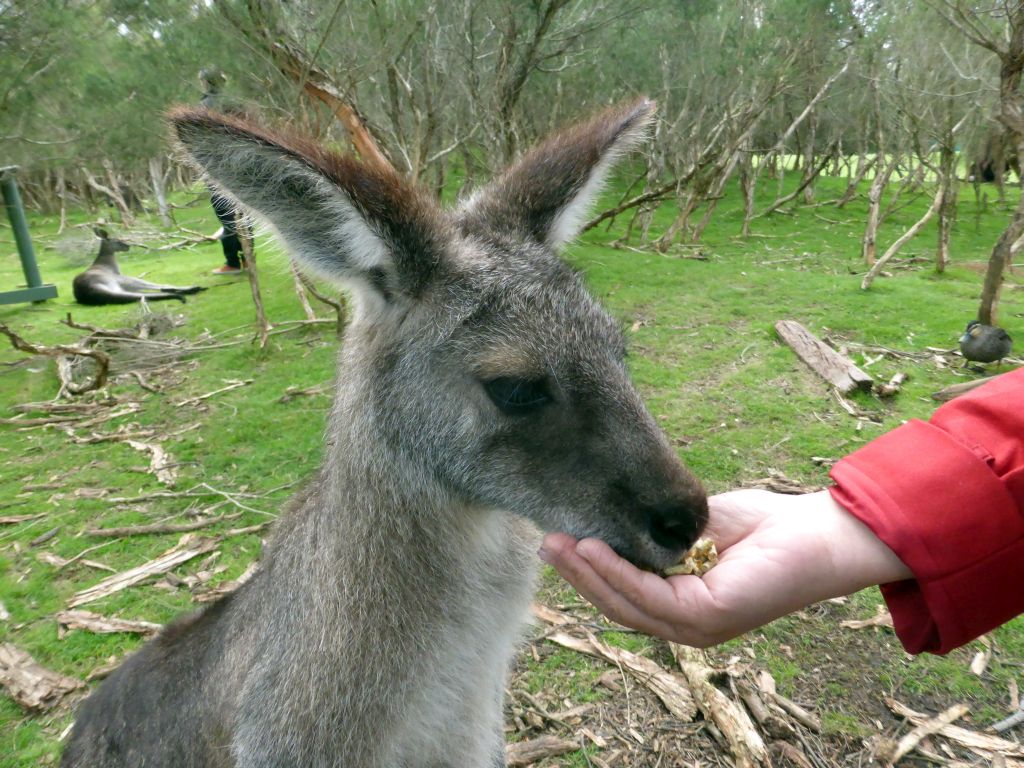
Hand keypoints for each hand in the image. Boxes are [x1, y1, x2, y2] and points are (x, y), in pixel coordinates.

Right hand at [539, 489, 911, 646]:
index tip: (559, 540)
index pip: (625, 596)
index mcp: (684, 606)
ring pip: (627, 605)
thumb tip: (612, 520)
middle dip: (577, 574)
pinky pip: (650, 596)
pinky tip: (593, 548)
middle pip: (617, 606)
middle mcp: (687, 625)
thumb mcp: (697, 525)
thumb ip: (658, 533)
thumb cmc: (767, 527)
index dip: (588, 572)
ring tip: (558, 543)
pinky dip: (617, 573)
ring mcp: (697, 627)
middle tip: (545, 543)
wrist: (819, 532)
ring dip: (587, 574)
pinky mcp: (708, 618)